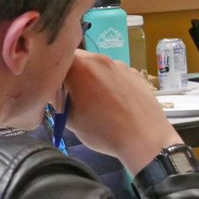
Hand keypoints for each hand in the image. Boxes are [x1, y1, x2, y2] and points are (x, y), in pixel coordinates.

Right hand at [64, 50, 182, 172]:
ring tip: (96, 102)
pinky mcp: (135, 73)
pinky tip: (114, 102)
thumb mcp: (70, 119)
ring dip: (91, 78)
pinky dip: (109, 83)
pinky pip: (115, 74)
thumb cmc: (104, 131)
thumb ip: (59, 100)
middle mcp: (101, 60)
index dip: (52, 75)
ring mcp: (121, 65)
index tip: (54, 90)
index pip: (56, 60)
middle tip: (72, 96)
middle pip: (78, 60)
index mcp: (80, 67)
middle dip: (71, 75)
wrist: (145, 138)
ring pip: (97, 66)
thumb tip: (58, 93)